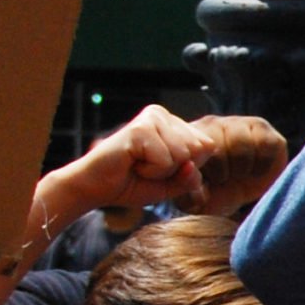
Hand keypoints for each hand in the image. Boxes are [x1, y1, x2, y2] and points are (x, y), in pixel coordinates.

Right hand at [47, 104, 210, 219]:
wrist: (96, 188)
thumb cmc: (132, 184)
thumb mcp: (172, 185)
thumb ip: (191, 177)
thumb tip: (193, 164)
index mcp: (174, 123)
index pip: (208, 147)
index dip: (187, 168)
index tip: (160, 169)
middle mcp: (164, 115)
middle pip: (198, 150)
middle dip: (175, 169)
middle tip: (147, 168)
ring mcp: (151, 118)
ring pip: (183, 155)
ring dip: (162, 171)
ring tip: (139, 164)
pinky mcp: (140, 128)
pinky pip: (166, 160)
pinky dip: (151, 171)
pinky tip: (132, 163)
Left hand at [185, 114, 287, 215]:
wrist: (247, 201)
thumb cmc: (214, 197)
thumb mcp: (193, 201)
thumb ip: (185, 186)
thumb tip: (190, 167)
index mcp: (187, 139)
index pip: (190, 149)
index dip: (200, 171)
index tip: (205, 185)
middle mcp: (210, 125)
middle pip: (217, 147)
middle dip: (221, 172)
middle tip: (223, 180)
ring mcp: (237, 123)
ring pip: (242, 144)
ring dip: (242, 167)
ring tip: (239, 175)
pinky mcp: (262, 128)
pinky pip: (265, 144)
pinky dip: (263, 164)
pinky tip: (256, 171)